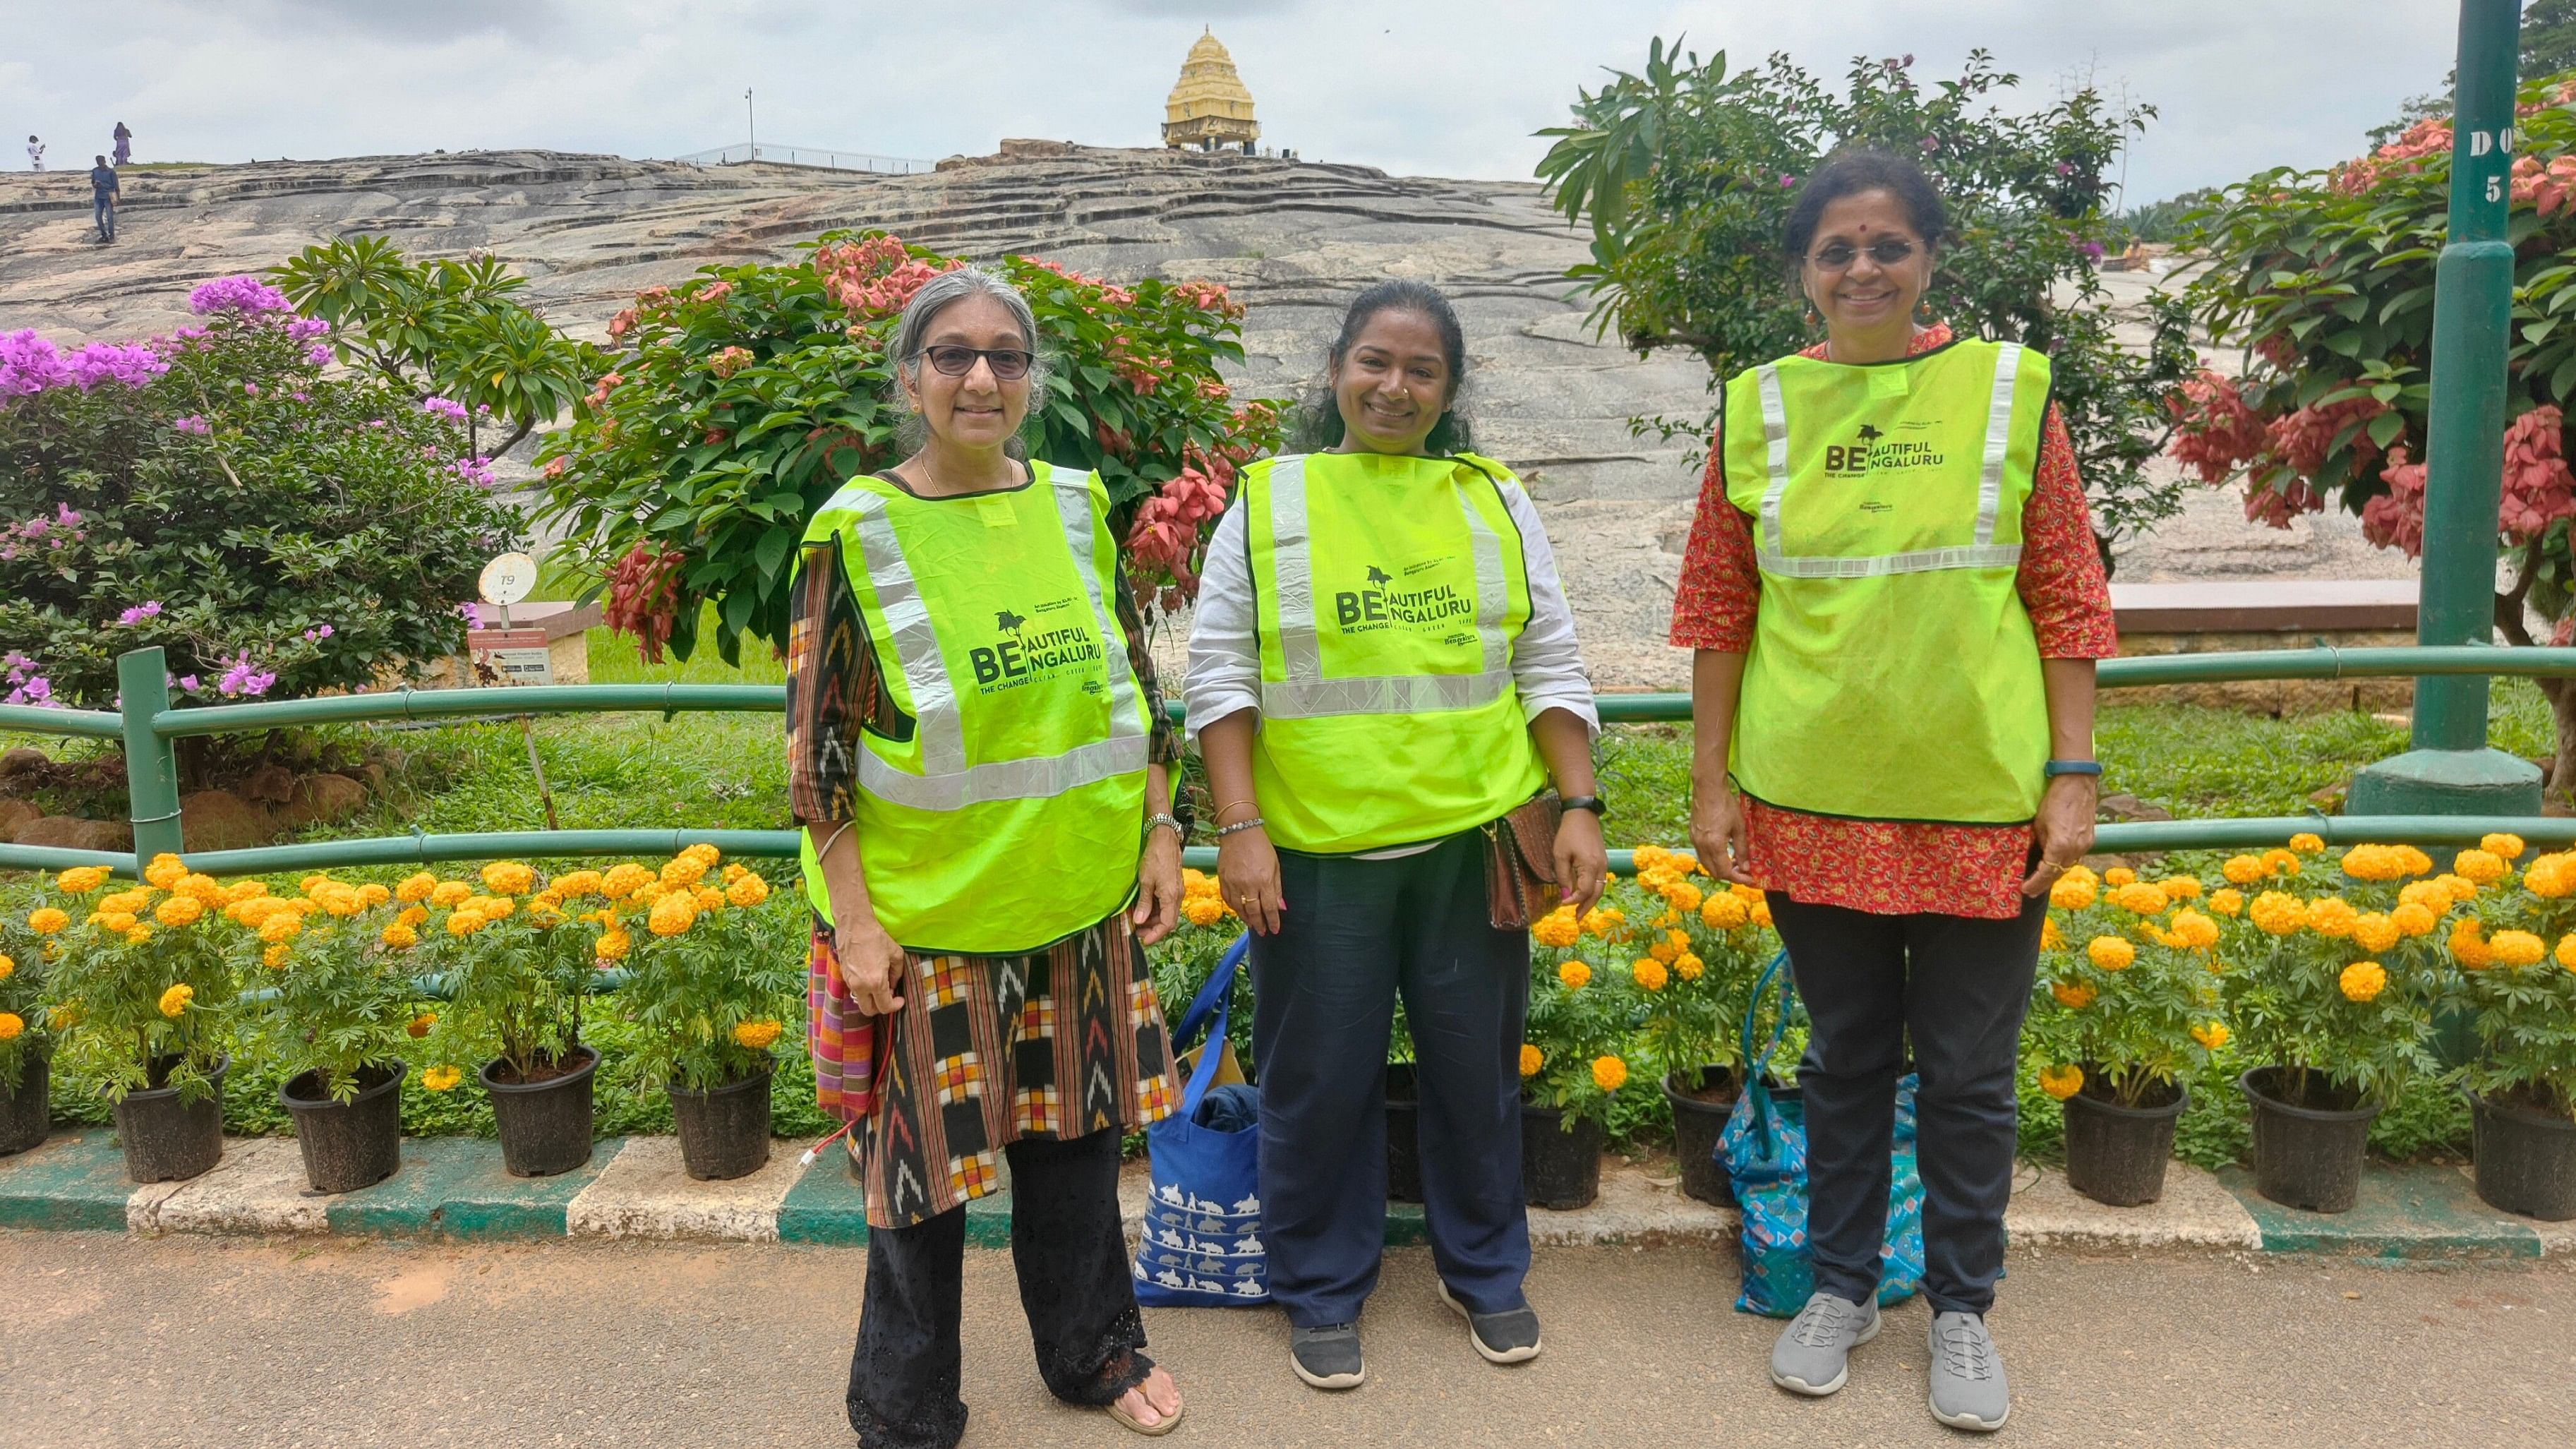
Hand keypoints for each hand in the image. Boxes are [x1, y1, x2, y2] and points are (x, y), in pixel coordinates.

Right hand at [833, 917, 908, 1015]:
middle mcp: (860, 986)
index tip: (899, 1000)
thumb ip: (897, 974)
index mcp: (875, 982)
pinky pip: (854, 990)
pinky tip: (869, 977)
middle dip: (880, 1007)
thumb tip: (893, 984)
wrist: (854, 925)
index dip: (895, 1006)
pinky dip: (863, 989)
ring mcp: (849, 981)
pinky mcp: (843, 975)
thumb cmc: (876, 937)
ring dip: (871, 998)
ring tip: (880, 985)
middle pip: (869, 1010)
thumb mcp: (896, 954)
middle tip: (889, 996)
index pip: (884, 1006)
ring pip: (860, 1001)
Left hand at [1131, 828, 1182, 944]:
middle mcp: (1177, 897)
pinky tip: (1144, 908)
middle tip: (1137, 931)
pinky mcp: (1174, 887)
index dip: (1155, 935)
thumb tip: (1140, 921)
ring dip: (1153, 919)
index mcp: (1171, 897)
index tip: (1143, 940)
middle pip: (1168, 921)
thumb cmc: (1155, 858)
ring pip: (1167, 913)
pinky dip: (1156, 909)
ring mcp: (1177, 892)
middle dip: (1153, 929)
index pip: (1167, 924)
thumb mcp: (1145, 881)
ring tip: (1138, 919)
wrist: (1165, 839)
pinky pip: (1166, 904)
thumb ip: (1144, 903)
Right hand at [1216, 826, 1285, 936]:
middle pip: (1254, 911)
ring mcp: (1234, 883)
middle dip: (1259, 924)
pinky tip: (1239, 912)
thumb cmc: (1261, 847)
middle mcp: (1248, 884)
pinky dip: (1234, 908)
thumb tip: (1281, 907)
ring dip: (1246, 919)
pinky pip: (1228, 900)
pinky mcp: (1223, 880)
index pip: (1269, 908)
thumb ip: (1277, 888)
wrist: (1239, 831)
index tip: (1275, 930)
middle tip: (1263, 932)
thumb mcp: (1275, 865)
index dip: (1272, 921)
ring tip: (1252, 925)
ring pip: (1239, 909)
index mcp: (1264, 880)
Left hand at [1552, 808, 1608, 915]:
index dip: (1573, 900)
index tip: (1562, 904)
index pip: (1584, 891)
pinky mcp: (1603, 861)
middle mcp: (1601, 867)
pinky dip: (1593, 891)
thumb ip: (1562, 876)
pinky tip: (1585, 895)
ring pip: (1600, 888)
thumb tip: (1565, 894)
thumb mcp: (1560, 854)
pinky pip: (1600, 881)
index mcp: (1590, 866)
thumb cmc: (1568, 833)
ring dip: (1591, 901)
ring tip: (1580, 911)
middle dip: (1586, 907)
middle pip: (1596, 894)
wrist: (1583, 815)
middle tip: (1577, 918)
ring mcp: (1604, 864)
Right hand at [1688, 782, 1758, 885]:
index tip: (1749, 879)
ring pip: (1706, 865)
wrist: (1708, 789)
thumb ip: (1742, 849)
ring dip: (1720, 868)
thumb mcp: (1739, 827)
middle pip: (1714, 872)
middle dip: (1729, 875)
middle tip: (1743, 871)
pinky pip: (1702, 854)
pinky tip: (1722, 852)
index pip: (1725, 871)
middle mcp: (1701, 846)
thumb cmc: (1726, 805)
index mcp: (1714, 845)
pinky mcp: (1692, 835)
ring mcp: (1695, 841)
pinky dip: (1712, 859)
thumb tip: (1745, 867)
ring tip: (1733, 862)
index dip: (1738, 879)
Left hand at [2021, 773, 2098, 896]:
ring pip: (2068, 866)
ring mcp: (2085, 845)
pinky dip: (2064, 864)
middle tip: (2031, 891)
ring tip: (2041, 882)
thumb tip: (2036, 854)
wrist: (2077, 783)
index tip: (2024, 889)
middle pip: (2058, 873)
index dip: (2035, 882)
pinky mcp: (2090, 840)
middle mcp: (2075, 848)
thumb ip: (2038, 842)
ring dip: (2054, 875)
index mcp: (2060, 845)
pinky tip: (2055, 866)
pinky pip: (2075, 857)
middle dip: (2043, 884)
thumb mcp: (2039, 823)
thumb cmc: (2055, 799)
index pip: (2046, 872)